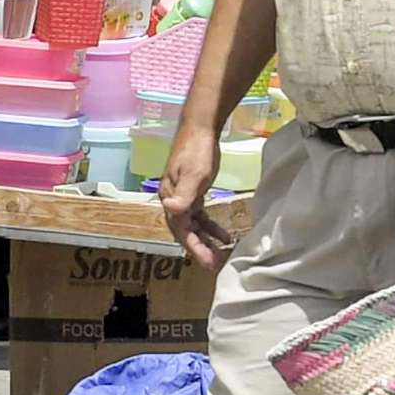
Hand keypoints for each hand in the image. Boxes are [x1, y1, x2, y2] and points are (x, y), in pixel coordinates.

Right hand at [160, 130, 229, 271]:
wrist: (200, 128)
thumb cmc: (196, 150)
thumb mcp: (194, 173)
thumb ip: (185, 194)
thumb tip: (171, 210)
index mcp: (171, 198)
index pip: (181, 229)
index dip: (195, 248)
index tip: (209, 263)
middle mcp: (173, 201)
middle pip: (185, 231)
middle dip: (200, 249)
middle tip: (216, 265)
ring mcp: (182, 197)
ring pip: (193, 226)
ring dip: (206, 241)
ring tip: (221, 256)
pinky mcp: (193, 193)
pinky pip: (200, 216)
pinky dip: (210, 227)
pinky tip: (224, 236)